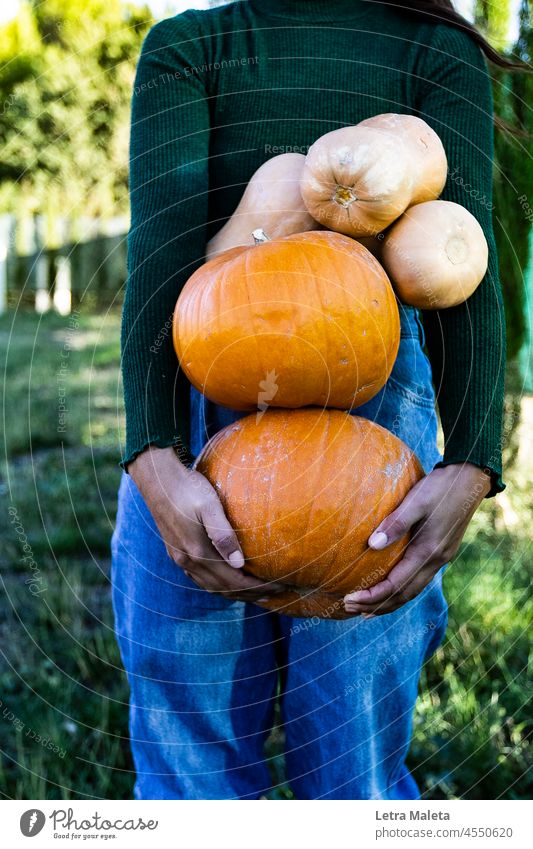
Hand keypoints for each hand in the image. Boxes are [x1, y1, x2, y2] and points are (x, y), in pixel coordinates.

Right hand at [129, 446, 283, 601]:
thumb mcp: (209, 506)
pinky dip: (219, 585)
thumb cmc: (188, 488)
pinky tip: (228, 581)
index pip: (234, 581)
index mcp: (197, 552)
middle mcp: (188, 561)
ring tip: (256, 594)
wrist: (157, 479)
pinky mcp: (176, 552)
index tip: (280, 587)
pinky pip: (201, 579)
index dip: (258, 587)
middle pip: (224, 589)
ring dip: (235, 593)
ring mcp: (180, 558)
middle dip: (251, 594)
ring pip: (211, 587)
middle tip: (276, 593)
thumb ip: (223, 535)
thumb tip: (239, 563)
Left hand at [344, 463, 491, 616]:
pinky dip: (401, 588)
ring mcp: (440, 558)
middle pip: (404, 595)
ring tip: (367, 608)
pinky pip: (418, 579)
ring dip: (389, 601)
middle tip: (350, 607)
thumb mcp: (416, 501)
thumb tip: (372, 545)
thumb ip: (395, 524)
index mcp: (428, 552)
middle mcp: (435, 561)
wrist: (469, 479)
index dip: (372, 596)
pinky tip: (390, 585)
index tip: (349, 598)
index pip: (396, 585)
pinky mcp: (440, 551)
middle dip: (377, 605)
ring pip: (412, 590)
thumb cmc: (440, 488)